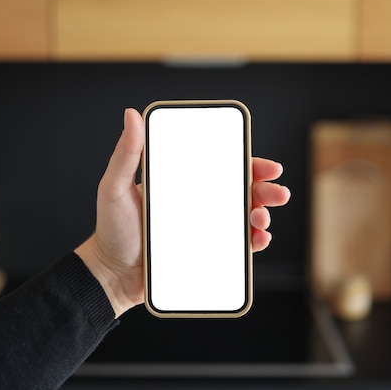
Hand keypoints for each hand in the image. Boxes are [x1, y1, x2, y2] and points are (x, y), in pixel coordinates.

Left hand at [75, 108, 289, 316]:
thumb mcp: (115, 187)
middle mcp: (198, 203)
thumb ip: (126, 154)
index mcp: (183, 182)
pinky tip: (257, 239)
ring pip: (244, 216)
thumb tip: (131, 115)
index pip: (221, 166)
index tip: (267, 166)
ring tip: (261, 219)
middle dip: (266, 190)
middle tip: (278, 192)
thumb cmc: (112, 229)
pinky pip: (237, 246)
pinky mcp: (207, 252)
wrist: (112, 274)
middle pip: (241, 190)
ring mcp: (205, 227)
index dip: (248, 164)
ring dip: (262, 215)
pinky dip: (253, 242)